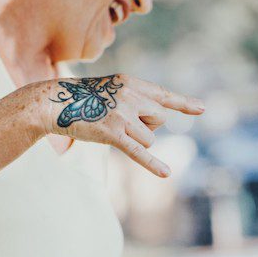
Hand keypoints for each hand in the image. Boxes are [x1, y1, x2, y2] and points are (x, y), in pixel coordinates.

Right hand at [31, 73, 204, 176]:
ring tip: (113, 130)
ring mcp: (121, 115)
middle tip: (124, 121)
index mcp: (131, 83)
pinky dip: (152, 164)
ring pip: (149, 137)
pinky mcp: (112, 134)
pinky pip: (138, 151)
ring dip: (137, 140)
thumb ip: (136, 98)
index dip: (183, 104)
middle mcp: (130, 96)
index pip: (163, 95)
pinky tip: (166, 173)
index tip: (202, 109)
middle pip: (159, 119)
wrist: (54, 103)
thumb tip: (160, 116)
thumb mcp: (112, 88)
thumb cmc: (84, 98)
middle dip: (148, 125)